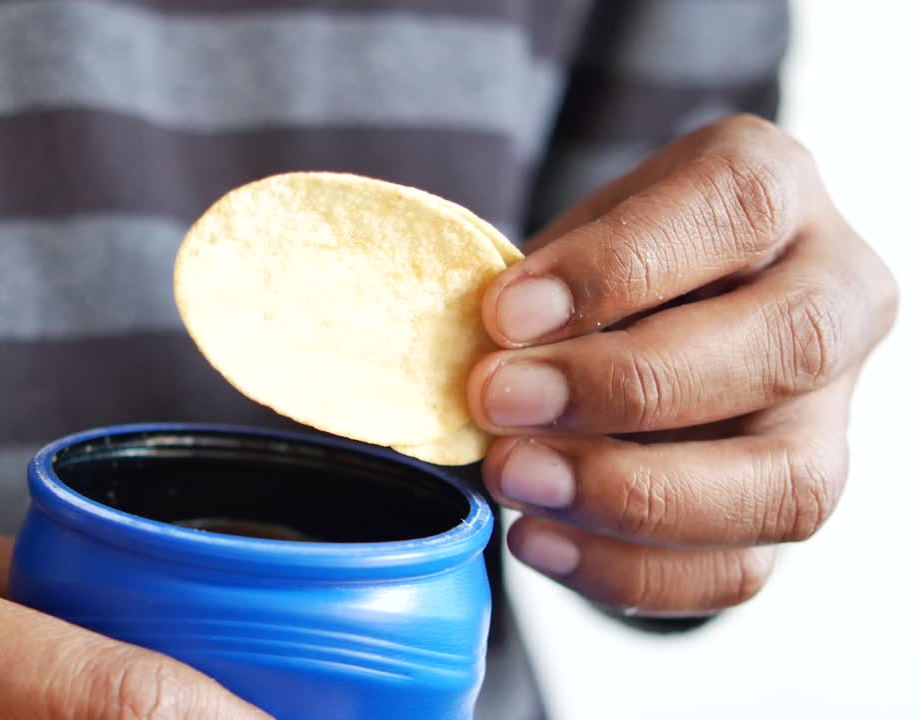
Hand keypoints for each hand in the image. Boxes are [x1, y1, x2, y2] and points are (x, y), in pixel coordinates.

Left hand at [467, 115, 897, 615]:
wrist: (643, 317)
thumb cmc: (600, 269)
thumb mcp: (570, 240)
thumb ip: (543, 288)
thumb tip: (486, 362)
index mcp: (780, 188)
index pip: (738, 210)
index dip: (617, 270)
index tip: (505, 314)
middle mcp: (836, 294)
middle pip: (786, 345)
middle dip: (626, 386)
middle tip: (500, 402)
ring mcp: (832, 413)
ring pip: (788, 482)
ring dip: (635, 494)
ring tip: (518, 480)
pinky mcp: (791, 504)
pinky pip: (740, 568)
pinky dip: (629, 569)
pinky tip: (540, 538)